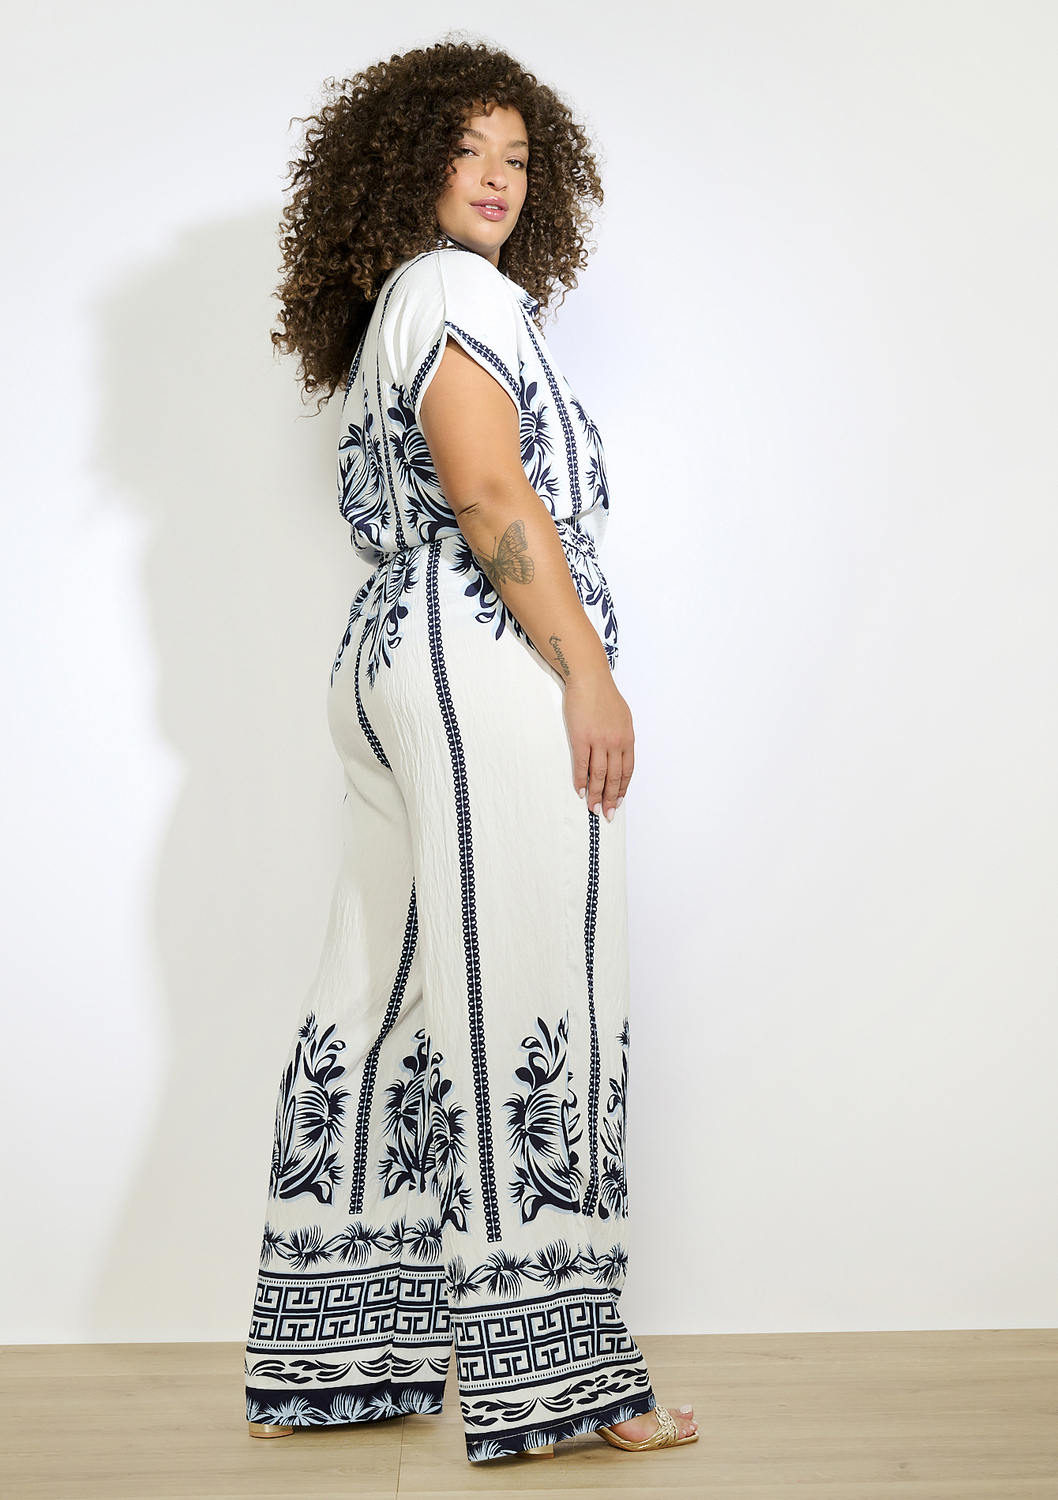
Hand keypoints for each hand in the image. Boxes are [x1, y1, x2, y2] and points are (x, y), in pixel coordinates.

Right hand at [562, 670, 633, 819]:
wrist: (589, 679)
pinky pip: (582, 765)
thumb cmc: (604, 695)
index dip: (622, 789)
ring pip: (599, 775)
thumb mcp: (622, 717)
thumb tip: (618, 753)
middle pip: (614, 777)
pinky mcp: (581, 738)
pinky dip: (581, 781)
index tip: (618, 802)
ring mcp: (599, 741)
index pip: (627, 771)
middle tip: (606, 814)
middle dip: (611, 799)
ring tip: (593, 808)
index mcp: (627, 738)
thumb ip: (621, 736)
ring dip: (596, 795)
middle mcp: (616, 742)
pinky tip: (580, 791)